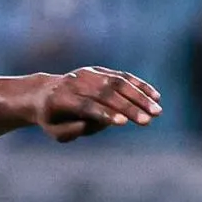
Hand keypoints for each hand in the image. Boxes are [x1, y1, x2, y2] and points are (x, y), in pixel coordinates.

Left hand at [32, 68, 162, 142]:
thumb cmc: (52, 118)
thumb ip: (72, 130)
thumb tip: (100, 122)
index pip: (86, 106)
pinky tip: (155, 96)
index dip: (105, 113)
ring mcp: (88, 74)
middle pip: (106, 94)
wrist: (43, 92)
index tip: (124, 122)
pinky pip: (122, 76)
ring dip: (140, 96)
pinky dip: (139, 85)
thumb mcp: (55, 131)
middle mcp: (76, 83)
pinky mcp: (99, 70)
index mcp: (61, 99)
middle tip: (148, 121)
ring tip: (157, 111)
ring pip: (118, 82)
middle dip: (129, 107)